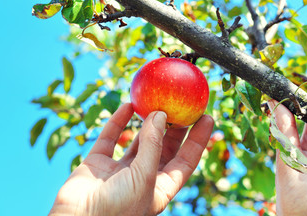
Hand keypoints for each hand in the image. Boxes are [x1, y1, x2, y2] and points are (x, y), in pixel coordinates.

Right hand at [49, 103, 213, 215]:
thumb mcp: (144, 177)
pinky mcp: (99, 163)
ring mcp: (120, 170)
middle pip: (164, 148)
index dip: (198, 140)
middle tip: (183, 105)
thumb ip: (152, 145)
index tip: (207, 117)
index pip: (187, 160)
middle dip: (174, 127)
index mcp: (160, 188)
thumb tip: (159, 114)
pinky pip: (111, 138)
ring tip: (157, 102)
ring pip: (138, 141)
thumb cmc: (117, 210)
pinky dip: (118, 121)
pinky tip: (128, 106)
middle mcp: (143, 178)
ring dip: (147, 123)